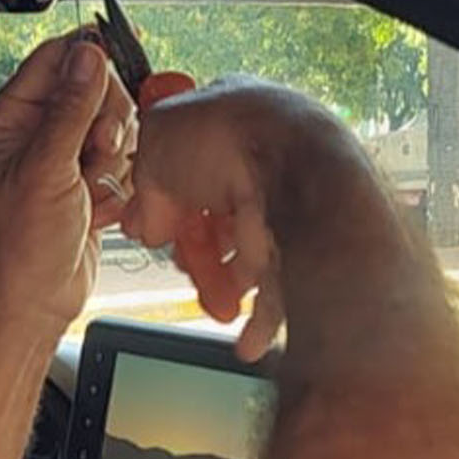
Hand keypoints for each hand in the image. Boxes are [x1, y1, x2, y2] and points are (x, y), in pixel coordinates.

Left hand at [0, 34, 134, 330]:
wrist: (31, 304)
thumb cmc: (18, 249)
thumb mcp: (46, 170)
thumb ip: (70, 109)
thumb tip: (87, 54)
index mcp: (9, 119)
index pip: (54, 60)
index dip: (89, 64)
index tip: (115, 77)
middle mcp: (33, 132)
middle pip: (95, 89)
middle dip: (105, 123)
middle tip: (94, 153)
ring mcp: (61, 157)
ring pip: (113, 126)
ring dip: (112, 158)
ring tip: (90, 188)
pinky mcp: (84, 182)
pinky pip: (120, 160)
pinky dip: (118, 182)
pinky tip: (97, 206)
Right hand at [117, 79, 354, 361]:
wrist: (303, 170)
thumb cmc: (235, 137)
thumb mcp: (157, 140)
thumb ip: (144, 180)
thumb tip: (149, 221)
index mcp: (235, 117)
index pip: (189, 161)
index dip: (162, 195)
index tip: (149, 224)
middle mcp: (269, 156)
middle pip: (217, 214)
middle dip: (194, 248)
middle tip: (182, 263)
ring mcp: (295, 199)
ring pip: (247, 253)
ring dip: (222, 284)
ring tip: (215, 304)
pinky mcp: (314, 242)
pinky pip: (284, 286)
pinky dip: (263, 316)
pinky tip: (248, 341)